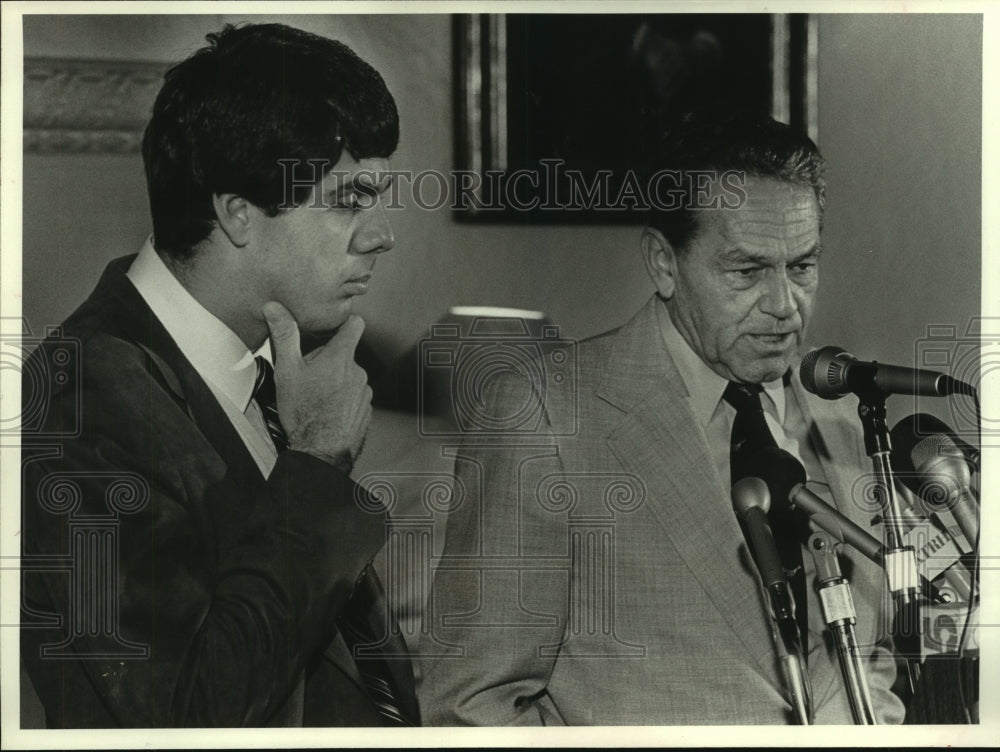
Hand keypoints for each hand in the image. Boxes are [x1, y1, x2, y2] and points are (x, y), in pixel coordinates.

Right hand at [262, 301, 371, 472]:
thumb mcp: (287, 370)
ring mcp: (364, 392)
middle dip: (328, 360)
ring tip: (315, 397)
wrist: (321, 452)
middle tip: (307, 376)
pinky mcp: (365, 410)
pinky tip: (325, 411)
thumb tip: (275, 307)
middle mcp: (358, 372)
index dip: (344, 322)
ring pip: (348, 377)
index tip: (331, 328)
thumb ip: (284, 336)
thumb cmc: (304, 412)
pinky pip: (353, 397)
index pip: (355, 324)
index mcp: (341, 357)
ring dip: (335, 382)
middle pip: (344, 355)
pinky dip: (341, 400)